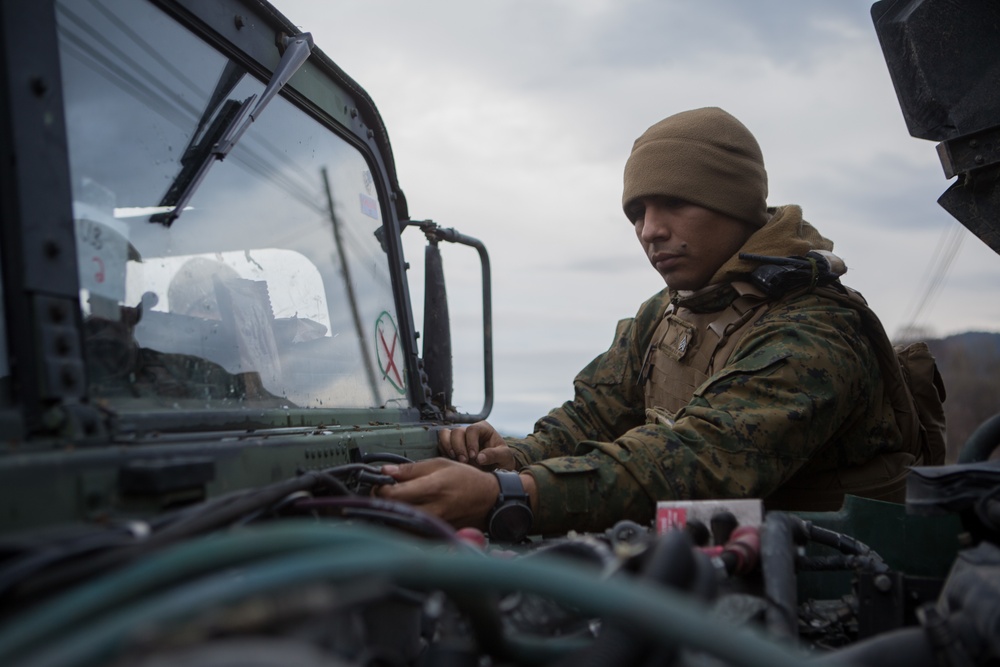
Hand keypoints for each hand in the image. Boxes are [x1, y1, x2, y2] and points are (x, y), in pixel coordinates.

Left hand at [375, 458, 499, 528]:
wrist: (488, 499)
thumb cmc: (465, 479)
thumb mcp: (440, 464)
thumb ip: (411, 469)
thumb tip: (385, 470)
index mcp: (432, 487)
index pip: (394, 494)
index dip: (381, 489)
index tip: (381, 484)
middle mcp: (433, 509)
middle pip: (393, 512)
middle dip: (382, 503)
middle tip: (383, 494)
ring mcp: (436, 525)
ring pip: (400, 526)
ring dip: (391, 515)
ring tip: (394, 504)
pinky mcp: (438, 536)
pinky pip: (412, 534)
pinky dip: (404, 525)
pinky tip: (406, 515)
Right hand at [437, 421, 515, 469]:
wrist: (496, 466)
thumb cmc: (502, 458)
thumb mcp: (505, 456)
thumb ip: (494, 455)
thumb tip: (479, 458)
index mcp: (483, 428)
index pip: (472, 429)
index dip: (471, 442)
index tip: (474, 456)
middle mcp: (469, 430)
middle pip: (457, 431)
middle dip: (459, 447)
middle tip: (464, 461)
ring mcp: (459, 437)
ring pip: (445, 434)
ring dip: (448, 447)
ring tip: (455, 459)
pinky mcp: (451, 445)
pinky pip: (441, 444)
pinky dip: (444, 452)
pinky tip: (452, 461)